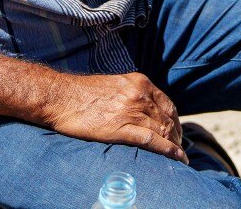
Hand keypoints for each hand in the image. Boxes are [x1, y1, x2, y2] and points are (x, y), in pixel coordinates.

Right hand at [40, 72, 186, 162]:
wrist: (61, 97)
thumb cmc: (83, 93)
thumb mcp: (115, 84)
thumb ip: (132, 93)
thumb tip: (143, 107)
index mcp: (139, 83)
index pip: (168, 105)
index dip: (176, 121)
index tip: (177, 132)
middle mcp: (139, 95)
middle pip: (167, 119)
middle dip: (176, 136)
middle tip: (179, 148)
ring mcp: (130, 111)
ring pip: (162, 130)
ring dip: (174, 145)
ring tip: (179, 157)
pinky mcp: (120, 128)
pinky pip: (151, 141)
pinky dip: (168, 150)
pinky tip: (176, 158)